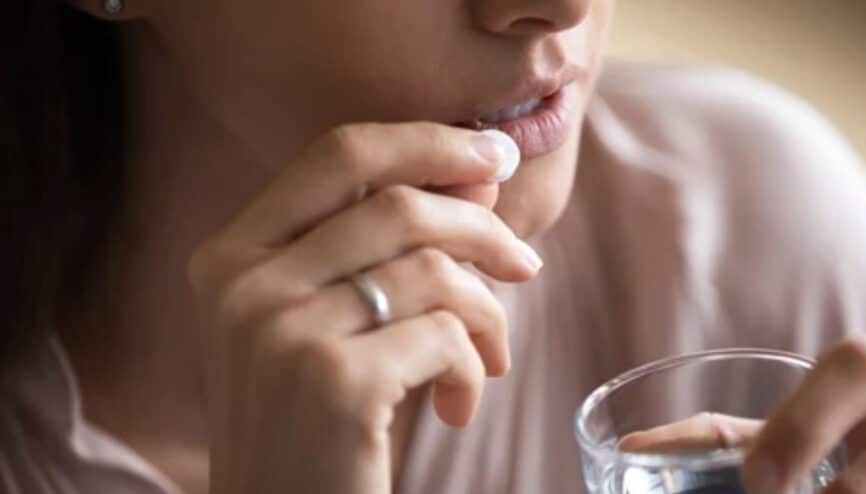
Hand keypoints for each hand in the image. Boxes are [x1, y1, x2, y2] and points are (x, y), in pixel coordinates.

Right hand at [187, 123, 537, 493]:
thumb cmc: (312, 420)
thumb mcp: (328, 322)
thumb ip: (385, 247)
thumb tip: (480, 178)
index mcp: (231, 255)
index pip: (340, 154)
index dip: (427, 142)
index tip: (493, 157)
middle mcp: (243, 284)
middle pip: (400, 206)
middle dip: (484, 231)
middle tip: (523, 267)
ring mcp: (282, 331)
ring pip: (434, 271)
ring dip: (487, 316)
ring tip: (488, 360)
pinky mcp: (333, 382)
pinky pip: (446, 336)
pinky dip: (471, 370)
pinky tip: (456, 407)